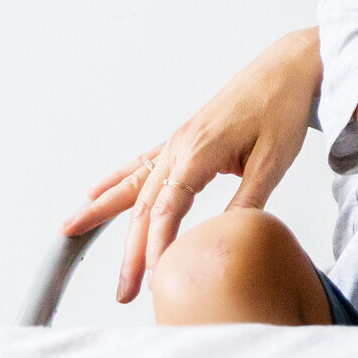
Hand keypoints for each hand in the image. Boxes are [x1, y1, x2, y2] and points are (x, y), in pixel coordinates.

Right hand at [59, 27, 322, 302]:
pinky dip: (116, 180)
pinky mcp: (183, 138)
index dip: (159, 246)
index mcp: (199, 151)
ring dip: (103, 214)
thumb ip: (247, 201)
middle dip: (131, 251)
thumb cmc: (284, 109)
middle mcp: (179, 146)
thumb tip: (223, 239)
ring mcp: (177, 141)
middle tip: (123, 290)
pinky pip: (141, 164)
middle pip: (146, 206)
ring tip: (68, 233)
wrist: (289, 67)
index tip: (156, 277)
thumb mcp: (274, 160)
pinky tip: (94, 192)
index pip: (168, 210)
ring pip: (135, 185)